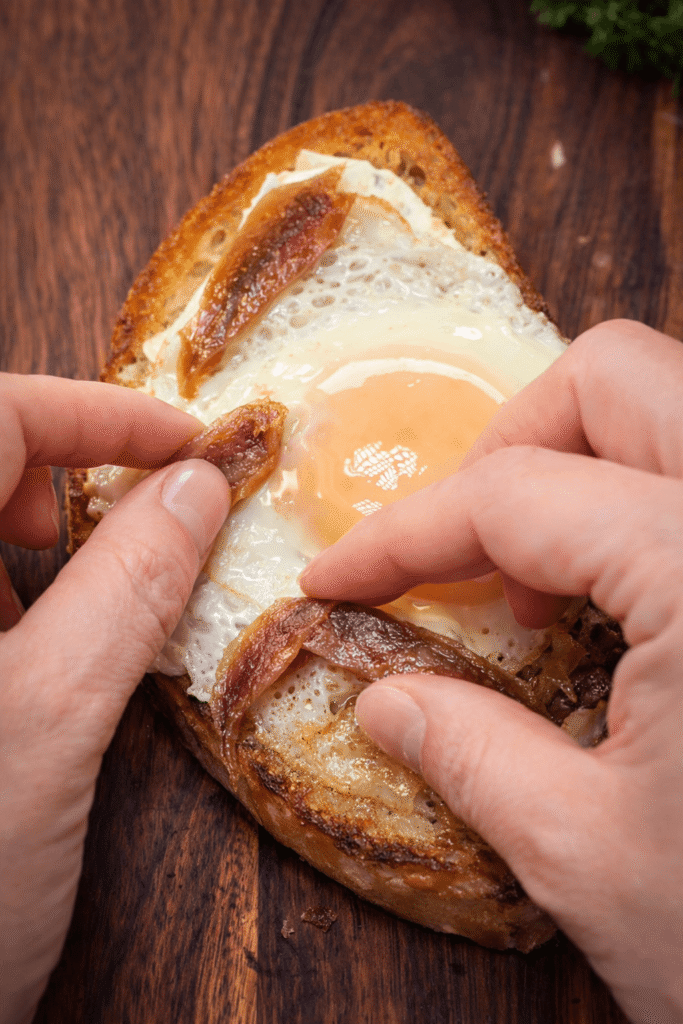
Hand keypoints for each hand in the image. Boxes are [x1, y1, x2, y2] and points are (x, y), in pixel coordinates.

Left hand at [0, 375, 230, 1023]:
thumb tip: (197, 487)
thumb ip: (127, 586)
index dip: (96, 410)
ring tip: (88, 608)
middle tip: (135, 526)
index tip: (188, 439)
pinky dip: (19, 601)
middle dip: (64, 473)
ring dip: (41, 545)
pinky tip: (43, 659)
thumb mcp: (50, 723)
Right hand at [301, 320, 682, 1023]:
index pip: (515, 494)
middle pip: (613, 378)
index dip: (402, 536)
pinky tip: (616, 608)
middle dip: (507, 449)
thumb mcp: (589, 853)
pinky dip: (633, 508)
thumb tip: (382, 700)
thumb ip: (466, 750)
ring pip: (671, 408)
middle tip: (458, 549)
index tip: (336, 578)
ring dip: (577, 466)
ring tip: (538, 587)